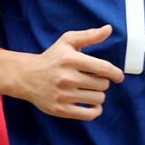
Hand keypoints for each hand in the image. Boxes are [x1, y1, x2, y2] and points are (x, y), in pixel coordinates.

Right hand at [0, 25, 123, 120]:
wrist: (27, 77)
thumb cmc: (52, 57)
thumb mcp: (68, 41)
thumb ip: (89, 35)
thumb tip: (109, 29)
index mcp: (71, 59)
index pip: (103, 68)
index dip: (115, 73)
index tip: (118, 76)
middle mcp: (67, 78)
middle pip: (102, 85)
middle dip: (103, 82)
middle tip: (94, 80)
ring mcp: (63, 95)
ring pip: (97, 99)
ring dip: (99, 95)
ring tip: (91, 90)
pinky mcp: (61, 110)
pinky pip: (88, 115)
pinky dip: (95, 110)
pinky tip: (92, 105)